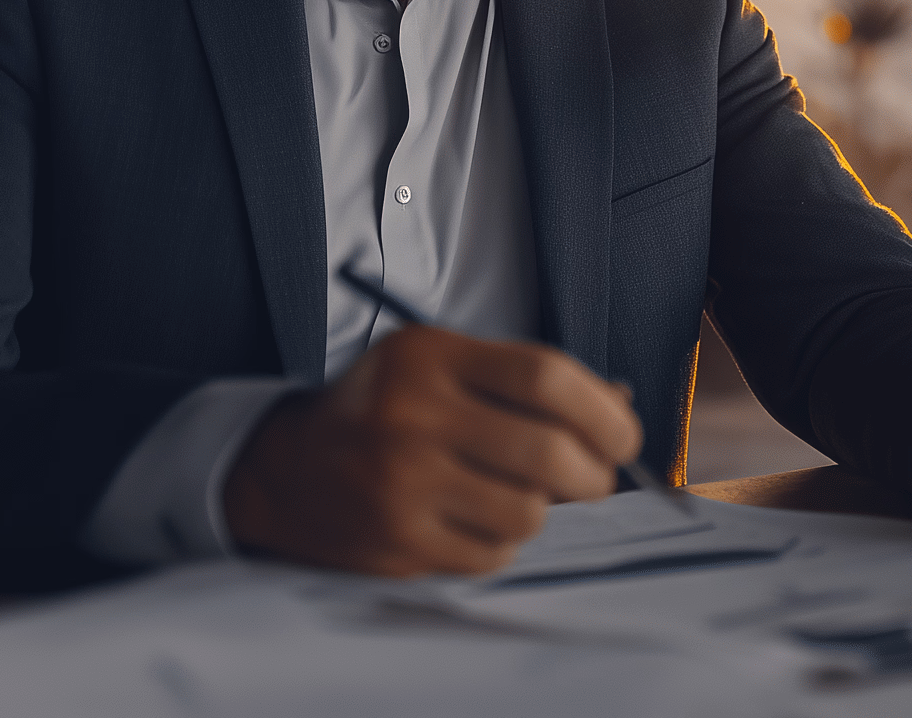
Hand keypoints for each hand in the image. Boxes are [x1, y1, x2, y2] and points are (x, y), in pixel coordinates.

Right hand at [222, 325, 642, 576]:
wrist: (288, 470)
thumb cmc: (387, 410)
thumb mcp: (444, 367)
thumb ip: (526, 381)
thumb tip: (620, 404)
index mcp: (431, 357)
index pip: (546, 376)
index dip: (603, 410)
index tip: (623, 434)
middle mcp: (414, 415)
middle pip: (548, 451)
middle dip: (594, 474)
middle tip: (594, 478)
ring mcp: (402, 482)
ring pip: (528, 513)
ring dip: (542, 511)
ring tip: (519, 497)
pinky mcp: (397, 540)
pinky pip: (493, 555)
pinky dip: (501, 543)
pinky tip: (473, 520)